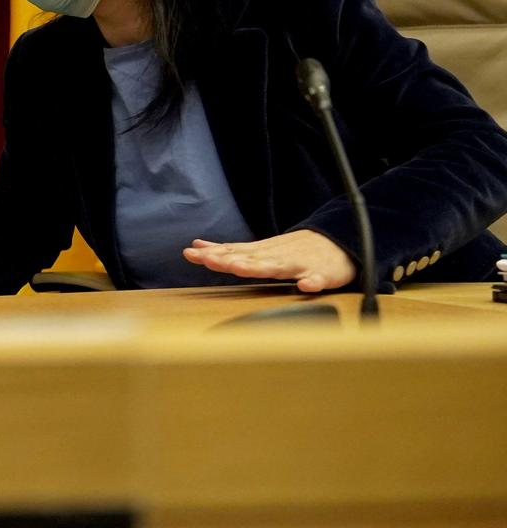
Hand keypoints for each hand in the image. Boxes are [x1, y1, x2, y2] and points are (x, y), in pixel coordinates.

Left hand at [182, 230, 357, 292]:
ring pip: (279, 267)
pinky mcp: (323, 274)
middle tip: (210, 260)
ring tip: (242, 269)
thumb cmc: (293, 250)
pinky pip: (318, 280)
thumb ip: (229, 250)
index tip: (190, 254)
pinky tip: (305, 286)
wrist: (338, 242)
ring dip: (261, 267)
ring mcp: (300, 265)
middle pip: (250, 258)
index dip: (213, 254)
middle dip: (230, 260)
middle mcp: (277, 257)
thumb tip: (196, 246)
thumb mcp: (258, 248)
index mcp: (262, 253)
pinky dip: (312, 282)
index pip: (234, 252)